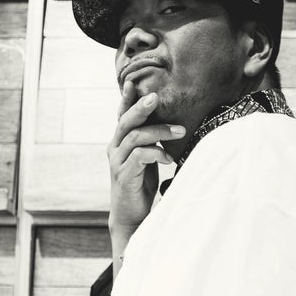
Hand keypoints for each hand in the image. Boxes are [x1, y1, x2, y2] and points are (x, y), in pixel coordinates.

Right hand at [107, 81, 184, 265]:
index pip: (122, 115)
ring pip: (134, 137)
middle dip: (141, 107)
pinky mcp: (124, 176)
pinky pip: (138, 157)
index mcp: (120, 141)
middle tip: (156, 97)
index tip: (133, 81)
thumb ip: (150, 140)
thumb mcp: (146, 157)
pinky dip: (155, 153)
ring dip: (159, 131)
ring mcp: (117, 162)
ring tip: (180, 130)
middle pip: (125, 121)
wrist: (130, 215)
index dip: (127, 98)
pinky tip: (169, 158)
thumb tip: (171, 121)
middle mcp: (115, 148)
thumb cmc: (140, 183)